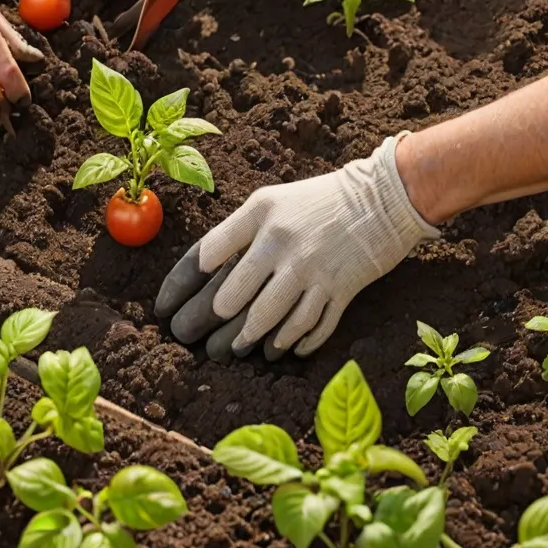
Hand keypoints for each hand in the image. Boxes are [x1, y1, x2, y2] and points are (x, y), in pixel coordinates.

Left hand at [154, 135, 437, 361]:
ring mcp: (312, 270)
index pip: (205, 255)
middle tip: (190, 338)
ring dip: (244, 341)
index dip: (178, 286)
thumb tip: (206, 272)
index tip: (164, 307)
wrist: (382, 197)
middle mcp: (281, 243)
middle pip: (231, 297)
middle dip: (205, 324)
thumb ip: (238, 232)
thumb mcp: (270, 202)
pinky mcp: (340, 291)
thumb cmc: (315, 201)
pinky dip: (291, 344)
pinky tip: (278, 350)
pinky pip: (308, 329)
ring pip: (267, 321)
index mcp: (259, 215)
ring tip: (231, 348)